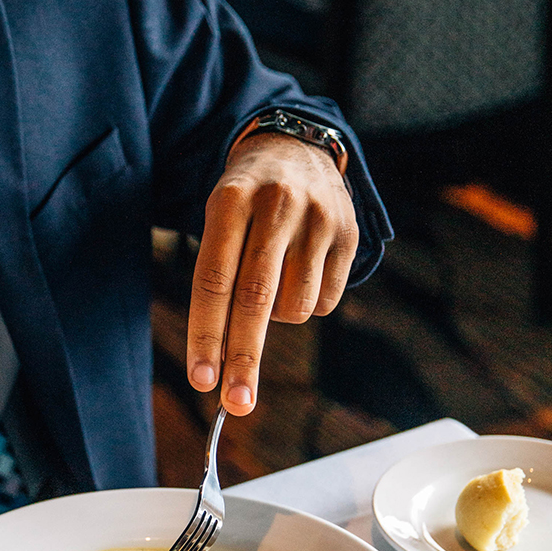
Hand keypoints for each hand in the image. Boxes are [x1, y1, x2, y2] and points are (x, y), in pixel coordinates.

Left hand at [187, 131, 358, 414]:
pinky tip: (298, 273)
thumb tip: (222, 359)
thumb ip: (220, 276)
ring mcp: (319, 219)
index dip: (206, 335)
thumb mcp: (219, 218)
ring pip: (295, 307)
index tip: (201, 381)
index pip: (214, 280)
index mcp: (232, 200)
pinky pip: (324, 301)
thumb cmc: (244, 199)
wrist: (297, 146)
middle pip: (256, 299)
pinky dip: (306, 305)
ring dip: (276, 319)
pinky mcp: (350, 233)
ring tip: (271, 285)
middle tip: (235, 404)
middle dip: (244, 359)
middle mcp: (277, 206)